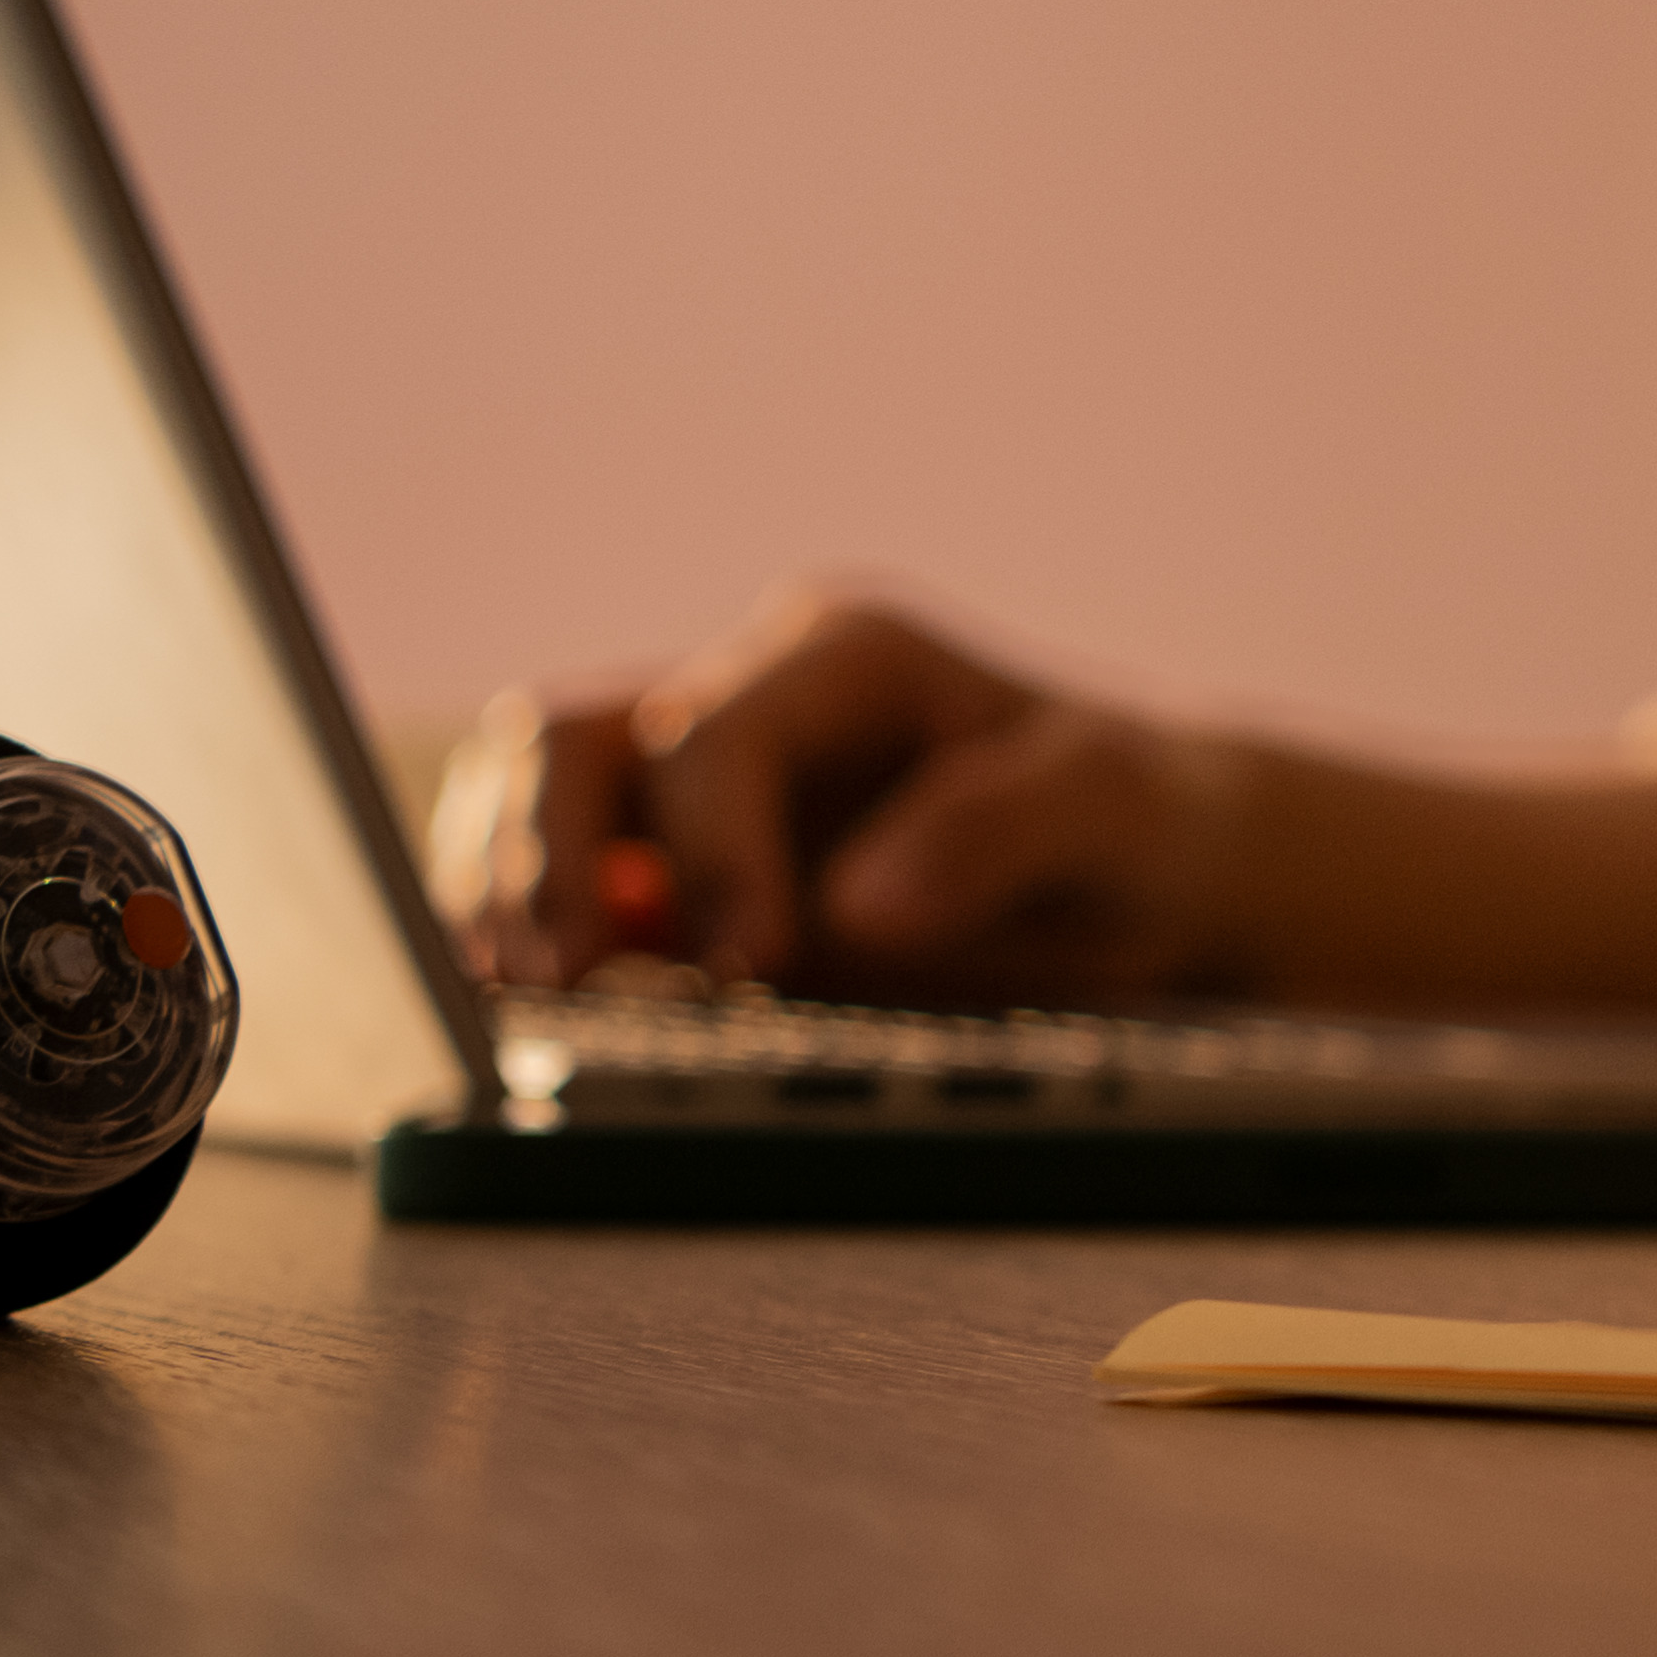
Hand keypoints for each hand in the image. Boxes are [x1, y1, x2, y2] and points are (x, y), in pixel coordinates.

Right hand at [451, 583, 1256, 1003]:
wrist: (1152, 866)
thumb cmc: (1136, 821)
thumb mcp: (1113, 813)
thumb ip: (998, 833)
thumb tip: (852, 903)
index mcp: (844, 657)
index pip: (713, 733)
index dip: (711, 847)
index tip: (756, 961)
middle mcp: (753, 698)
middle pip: (575, 736)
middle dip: (549, 855)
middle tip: (566, 980)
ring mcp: (704, 783)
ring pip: (532, 786)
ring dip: (503, 883)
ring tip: (521, 993)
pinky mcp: (681, 865)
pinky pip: (549, 866)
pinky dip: (513, 920)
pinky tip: (520, 999)